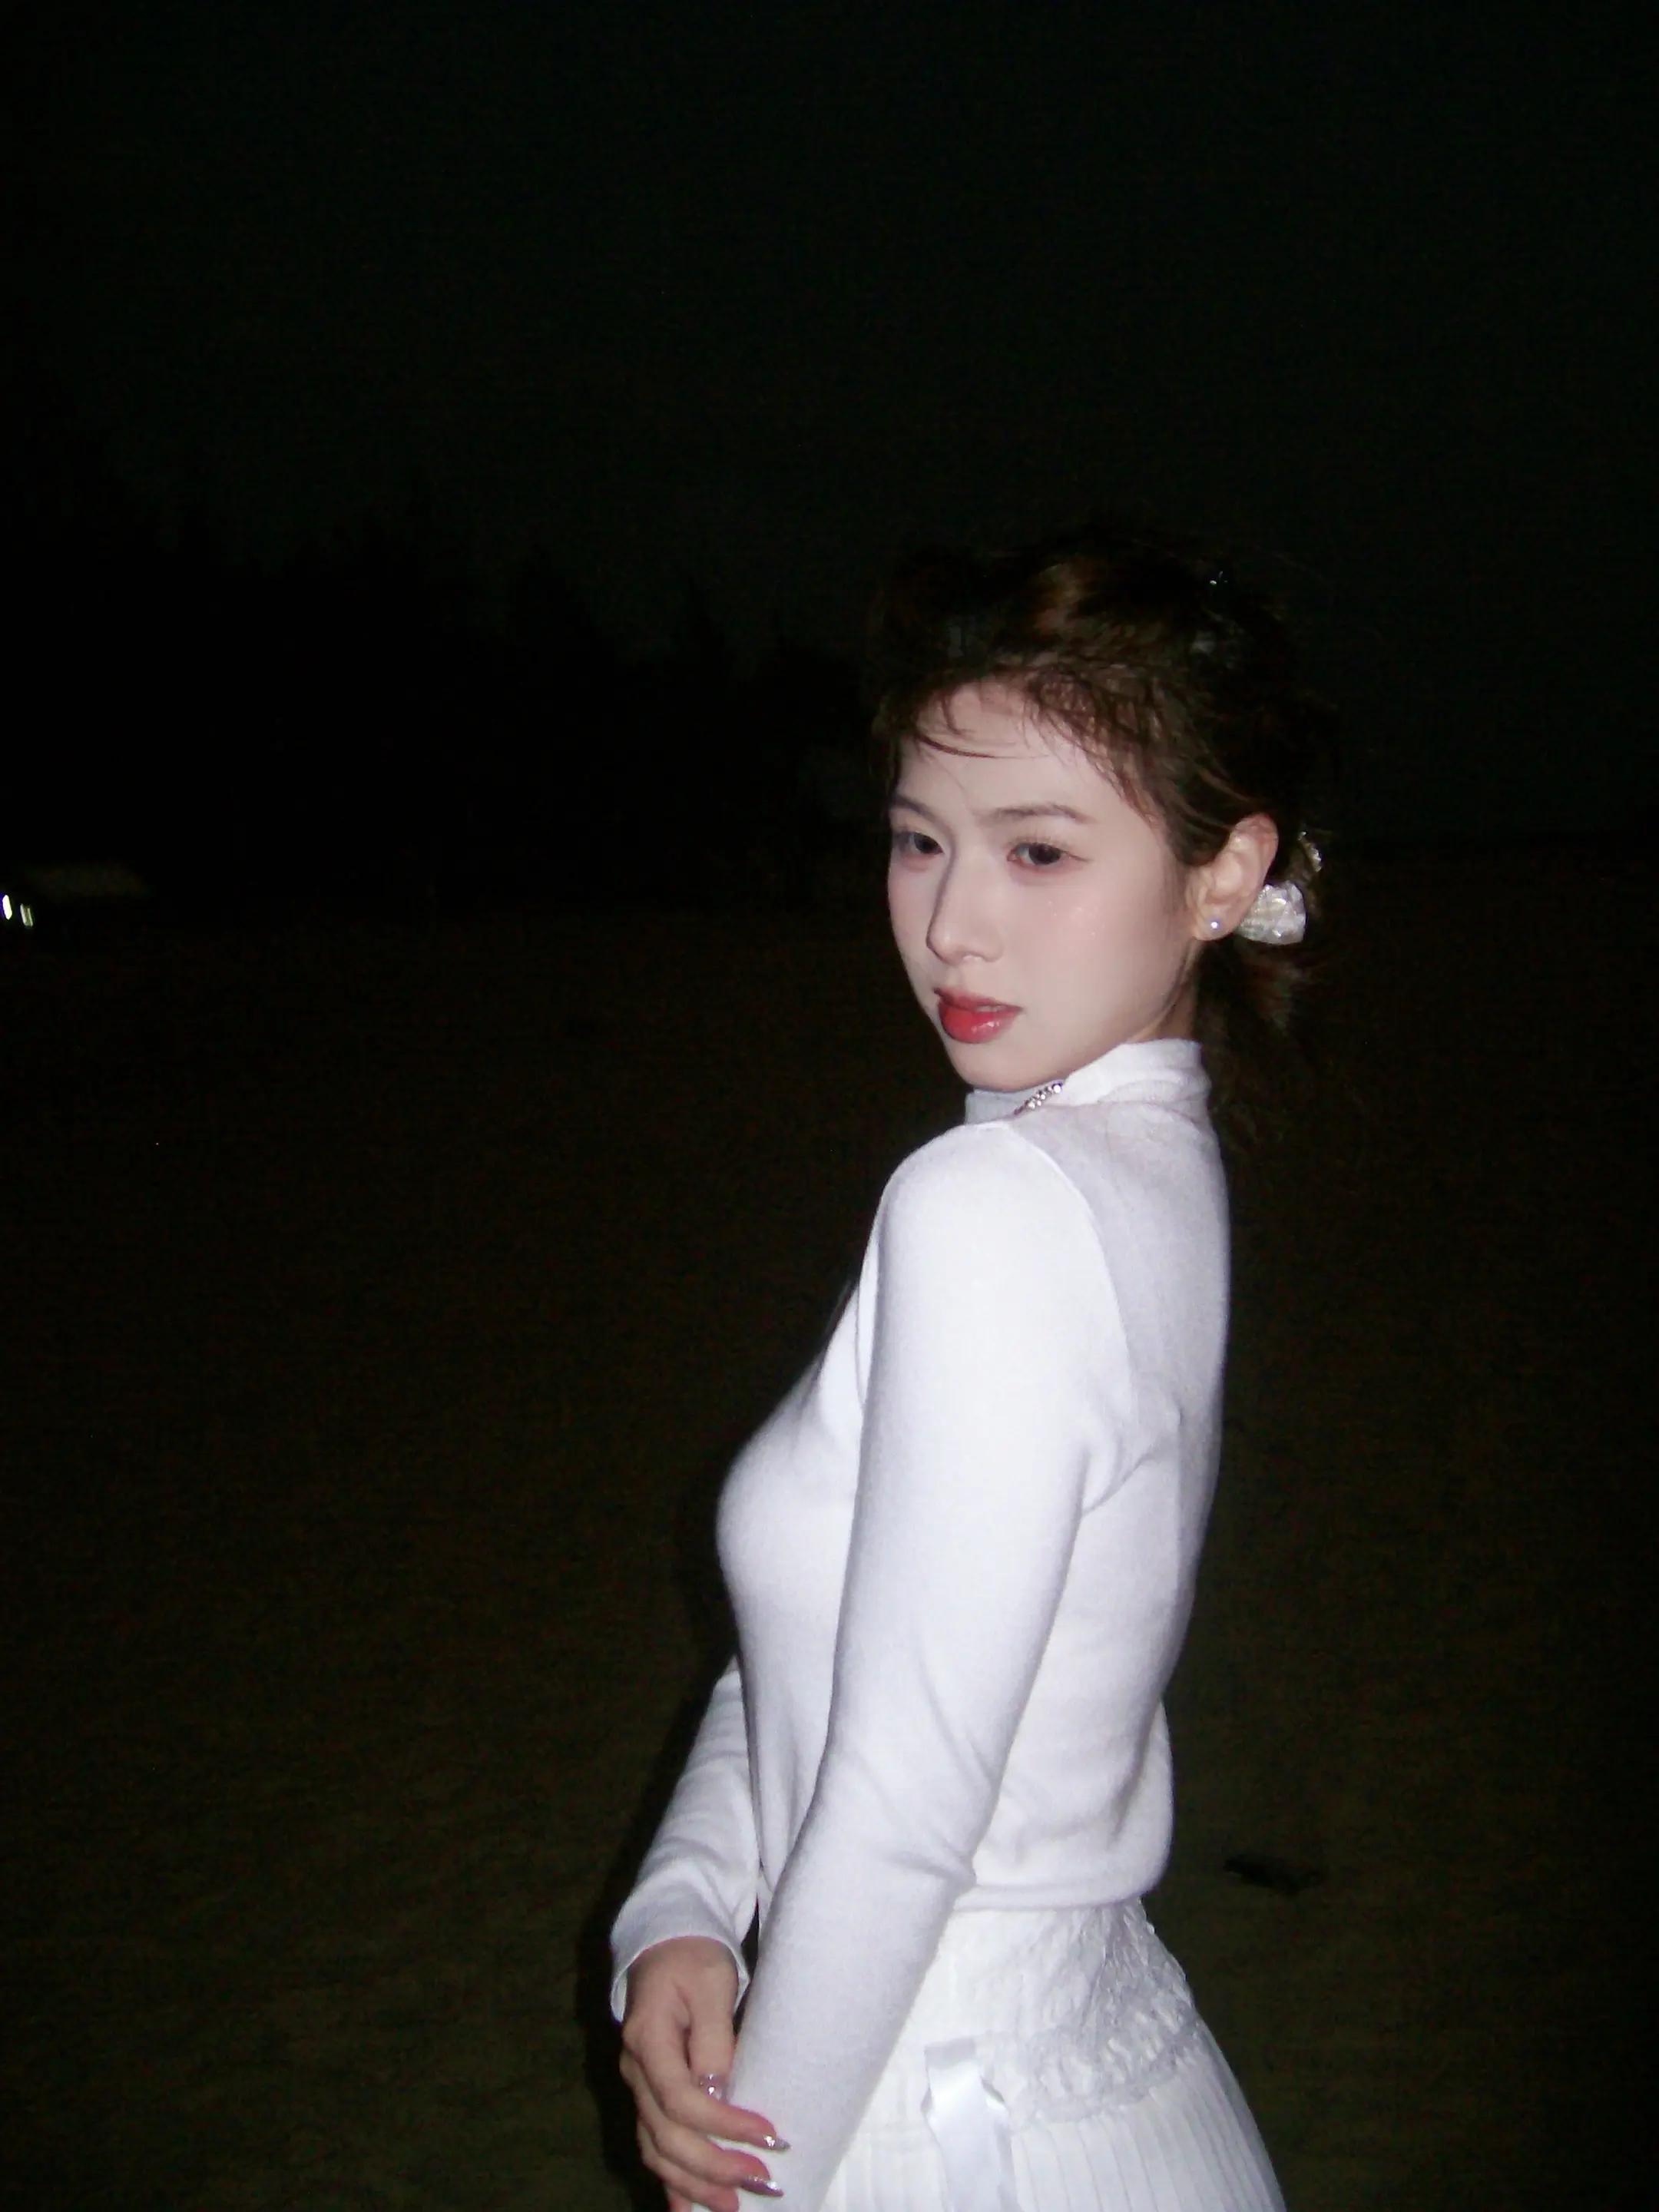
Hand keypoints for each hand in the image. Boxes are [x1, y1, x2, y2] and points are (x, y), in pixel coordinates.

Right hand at [619, 1936, 784, 2210]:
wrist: (667, 1942)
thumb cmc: (694, 1957)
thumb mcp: (712, 1983)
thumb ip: (715, 2037)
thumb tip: (722, 2092)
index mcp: (647, 2039)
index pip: (680, 2099)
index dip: (723, 2124)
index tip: (768, 2136)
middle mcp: (635, 2070)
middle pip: (667, 2135)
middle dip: (715, 2166)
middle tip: (763, 2181)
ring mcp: (638, 2085)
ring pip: (656, 2150)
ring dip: (693, 2184)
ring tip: (732, 2205)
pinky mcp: (649, 2094)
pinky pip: (653, 2145)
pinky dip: (670, 2179)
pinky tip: (687, 2209)